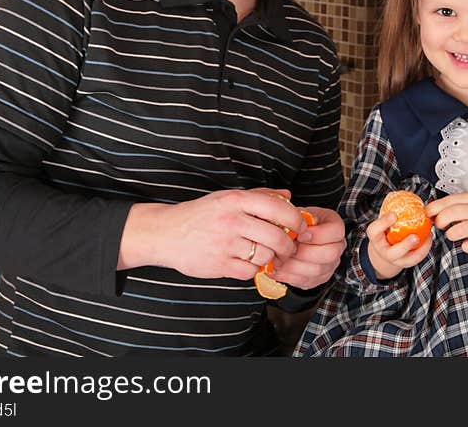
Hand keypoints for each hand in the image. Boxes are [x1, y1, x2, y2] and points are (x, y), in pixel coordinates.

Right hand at [119, 188, 309, 279]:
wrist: (166, 233)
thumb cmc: (201, 214)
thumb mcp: (228, 198)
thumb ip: (260, 195)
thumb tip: (287, 196)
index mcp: (236, 200)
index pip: (278, 208)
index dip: (296, 220)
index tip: (301, 228)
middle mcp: (232, 220)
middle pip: (276, 237)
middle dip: (289, 246)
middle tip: (289, 248)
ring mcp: (225, 244)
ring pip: (265, 256)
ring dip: (272, 259)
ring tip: (269, 257)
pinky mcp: (219, 264)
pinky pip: (249, 271)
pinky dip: (254, 270)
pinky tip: (249, 263)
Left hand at [269, 206, 346, 289]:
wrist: (300, 236)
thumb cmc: (300, 224)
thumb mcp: (300, 213)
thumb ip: (296, 217)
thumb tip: (287, 226)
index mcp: (336, 227)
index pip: (334, 232)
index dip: (317, 235)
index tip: (299, 234)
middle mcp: (337, 247)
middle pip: (329, 254)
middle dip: (305, 253)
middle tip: (287, 249)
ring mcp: (330, 265)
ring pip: (316, 270)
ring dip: (293, 266)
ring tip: (277, 259)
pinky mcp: (318, 279)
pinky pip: (305, 281)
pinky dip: (288, 276)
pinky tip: (276, 269)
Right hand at [365, 211, 432, 279]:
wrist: (384, 250)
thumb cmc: (384, 232)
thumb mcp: (382, 222)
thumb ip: (388, 210)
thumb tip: (397, 194)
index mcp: (376, 238)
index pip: (374, 231)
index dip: (383, 223)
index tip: (393, 215)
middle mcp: (384, 252)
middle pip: (393, 253)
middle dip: (405, 245)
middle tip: (414, 236)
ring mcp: (396, 260)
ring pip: (408, 260)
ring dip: (420, 249)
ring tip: (428, 236)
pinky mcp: (407, 262)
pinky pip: (417, 258)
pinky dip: (425, 248)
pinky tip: (429, 237)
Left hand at [424, 192, 467, 254]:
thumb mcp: (465, 205)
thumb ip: (448, 206)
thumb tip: (427, 211)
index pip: (445, 201)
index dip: (432, 209)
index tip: (427, 215)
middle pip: (449, 214)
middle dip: (439, 222)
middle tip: (440, 225)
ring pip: (456, 231)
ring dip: (450, 235)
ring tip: (453, 234)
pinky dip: (465, 247)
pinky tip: (467, 242)